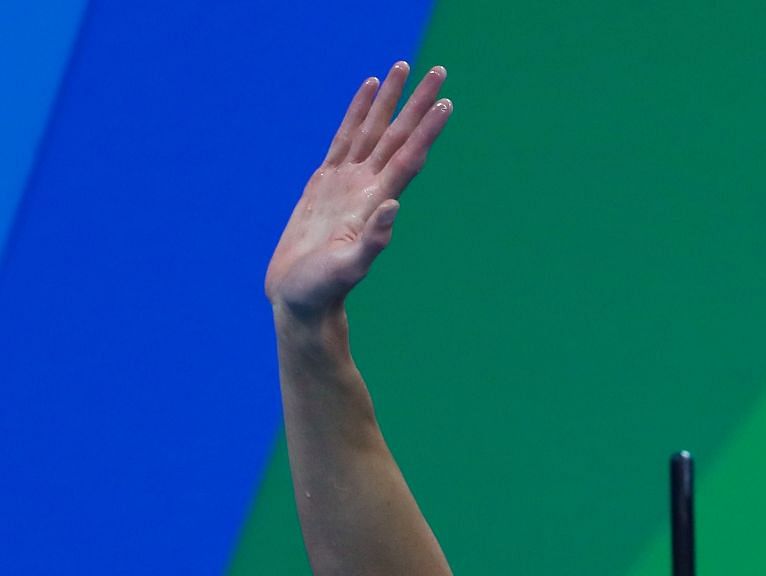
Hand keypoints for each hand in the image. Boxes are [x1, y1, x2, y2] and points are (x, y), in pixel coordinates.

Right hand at [265, 63, 450, 318]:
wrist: (300, 299)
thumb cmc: (323, 290)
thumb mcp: (348, 268)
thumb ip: (372, 242)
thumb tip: (392, 208)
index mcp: (376, 202)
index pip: (408, 157)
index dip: (427, 130)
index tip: (446, 102)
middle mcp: (367, 187)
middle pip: (397, 135)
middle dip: (416, 103)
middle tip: (438, 70)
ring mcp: (347, 183)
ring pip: (372, 130)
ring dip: (389, 101)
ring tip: (402, 68)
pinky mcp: (325, 183)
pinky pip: (345, 138)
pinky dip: (357, 113)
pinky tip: (367, 91)